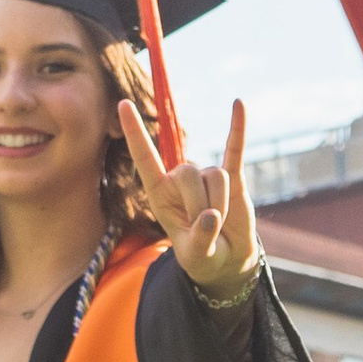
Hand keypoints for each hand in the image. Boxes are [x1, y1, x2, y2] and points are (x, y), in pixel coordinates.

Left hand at [119, 96, 256, 300]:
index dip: (135, 132)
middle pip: (187, 173)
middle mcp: (179, 179)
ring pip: (214, 175)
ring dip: (220, 203)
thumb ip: (200, 239)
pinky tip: (238, 104)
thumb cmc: (202, 256)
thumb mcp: (196, 255)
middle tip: (205, 227)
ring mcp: (205, 176)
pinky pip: (234, 149)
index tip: (123, 103)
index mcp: (159, 193)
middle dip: (198, 203)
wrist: (227, 258)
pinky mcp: (232, 176)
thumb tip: (211, 217)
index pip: (144, 157)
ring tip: (220, 221)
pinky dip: (237, 127)